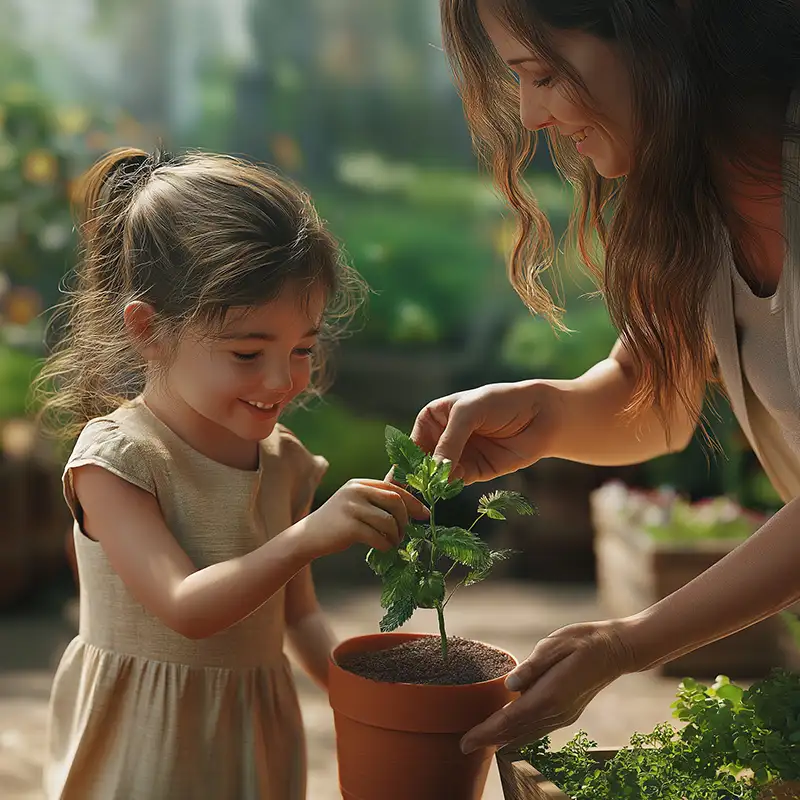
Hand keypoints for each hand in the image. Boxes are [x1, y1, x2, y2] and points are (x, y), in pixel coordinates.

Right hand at [301, 479, 428, 559]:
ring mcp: (351, 508)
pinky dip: (386, 546)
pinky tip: (384, 549)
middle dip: (406, 519)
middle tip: (404, 533)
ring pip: (389, 521)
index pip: (394, 488)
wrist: (306, 537)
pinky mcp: (349, 527)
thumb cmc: (335, 523)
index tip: (424, 514)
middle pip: (395, 501)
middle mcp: (355, 491)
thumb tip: (408, 503)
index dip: (413, 501)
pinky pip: (379, 537)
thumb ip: (375, 500)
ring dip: (397, 535)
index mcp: (359, 483)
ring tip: (393, 543)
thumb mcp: (354, 504)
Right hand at [408, 381, 562, 484]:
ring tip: (428, 491)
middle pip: (420, 465)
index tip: (394, 482)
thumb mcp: (469, 412)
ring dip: (432, 486)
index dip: (403, 463)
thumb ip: (450, 441)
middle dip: (415, 480)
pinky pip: (456, 483)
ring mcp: (457, 456)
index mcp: (432, 419)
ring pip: (437, 477)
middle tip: (406, 496)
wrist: (541, 415)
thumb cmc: (502, 402)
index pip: (410, 445)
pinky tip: (453, 483)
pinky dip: (451, 487)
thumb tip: (433, 471)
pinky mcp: (474, 471)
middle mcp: (441, 438)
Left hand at [460, 619, 637, 753]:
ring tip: (482, 741)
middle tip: (464, 745)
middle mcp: (556, 712)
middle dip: (489, 740)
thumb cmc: (583, 641)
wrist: (616, 649)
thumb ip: (531, 668)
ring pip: (527, 734)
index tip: (466, 742)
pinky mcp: (568, 713)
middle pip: (516, 732)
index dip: (486, 732)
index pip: (510, 720)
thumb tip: (509, 687)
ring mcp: (564, 716)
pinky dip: (520, 734)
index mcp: (550, 695)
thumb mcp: (554, 645)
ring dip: (504, 739)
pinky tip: (511, 733)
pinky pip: (538, 729)